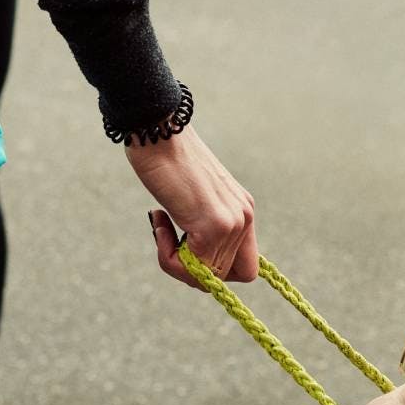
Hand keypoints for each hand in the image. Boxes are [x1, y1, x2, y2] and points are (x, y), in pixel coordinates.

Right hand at [128, 124, 258, 284]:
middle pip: (223, 276)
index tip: (188, 249)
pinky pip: (191, 267)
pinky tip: (160, 221)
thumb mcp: (195, 198)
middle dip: (190, 269)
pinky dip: (167, 256)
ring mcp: (232, 222)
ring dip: (174, 261)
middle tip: (167, 237)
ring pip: (205, 276)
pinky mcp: (213, 225)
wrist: (159, 128)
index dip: (216, 270)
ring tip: (162, 225)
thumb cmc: (166, 161)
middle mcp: (244, 217)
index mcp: (243, 211)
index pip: (246, 268)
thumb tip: (195, 261)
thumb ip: (203, 224)